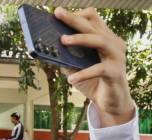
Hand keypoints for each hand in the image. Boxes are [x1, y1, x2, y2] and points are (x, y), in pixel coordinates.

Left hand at [55, 7, 134, 125]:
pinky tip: (71, 79)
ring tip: (63, 41)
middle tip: (58, 14)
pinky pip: (99, 69)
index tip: (59, 13)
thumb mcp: (76, 68)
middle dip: (74, 19)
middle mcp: (113, 43)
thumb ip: (66, 58)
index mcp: (104, 38)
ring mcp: (116, 57)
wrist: (110, 102)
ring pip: (100, 41)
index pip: (93, 18)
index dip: (77, 15)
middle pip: (93, 26)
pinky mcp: (115, 73)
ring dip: (81, 39)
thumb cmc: (93, 81)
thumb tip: (46, 50)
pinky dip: (84, 73)